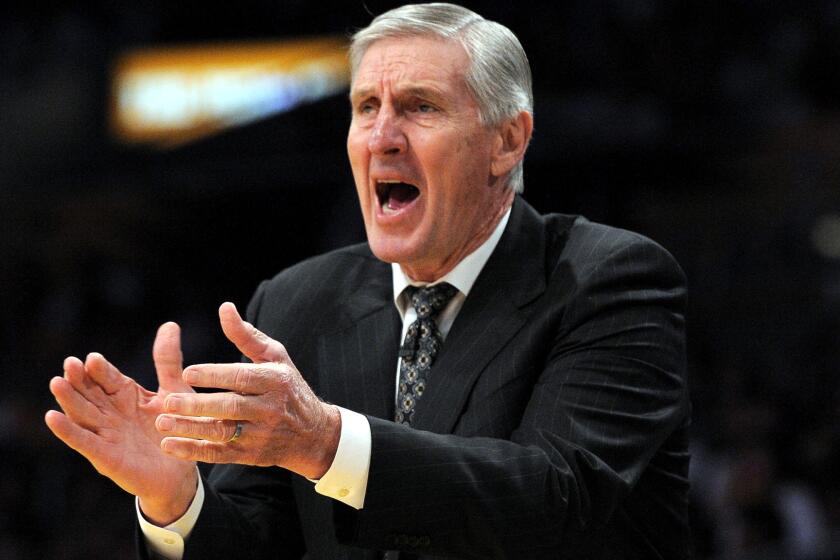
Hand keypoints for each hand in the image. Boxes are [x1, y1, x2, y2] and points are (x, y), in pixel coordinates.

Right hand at [45, 323, 197, 524]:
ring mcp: (105, 434)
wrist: (181, 472)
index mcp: (126, 395)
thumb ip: (168, 361)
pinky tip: (52, 417)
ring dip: (68, 399)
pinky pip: (84, 441)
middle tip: (69, 364)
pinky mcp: (104, 456)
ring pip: (82, 413)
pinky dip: (68, 430)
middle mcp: (111, 412)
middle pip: (90, 392)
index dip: (100, 369)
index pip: (108, 378)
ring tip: (57, 383)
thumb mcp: (176, 390)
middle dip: (79, 379)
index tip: (93, 358)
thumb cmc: (177, 428)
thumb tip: (169, 325)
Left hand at [155, 302, 340, 478]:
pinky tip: (170, 446)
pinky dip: (194, 451)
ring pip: (223, 432)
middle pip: (230, 406)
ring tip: (163, 422)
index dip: (215, 375)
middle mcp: (269, 408)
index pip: (242, 378)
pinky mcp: (251, 455)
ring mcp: (261, 434)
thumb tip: (224, 308)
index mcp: (275, 381)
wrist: (313, 433)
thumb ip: (247, 336)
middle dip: (198, 405)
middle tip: (168, 400)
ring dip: (191, 428)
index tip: (188, 372)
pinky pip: (219, 454)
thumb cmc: (287, 386)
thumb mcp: (275, 357)